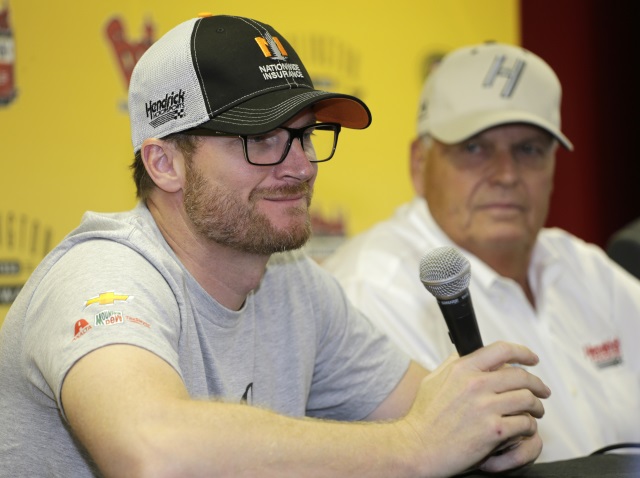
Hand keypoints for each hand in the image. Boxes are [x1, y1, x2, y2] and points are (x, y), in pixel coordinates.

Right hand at [398, 341, 550, 475]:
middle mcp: (475, 384)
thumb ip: (452, 365)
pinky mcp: (493, 431)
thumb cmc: (423, 417)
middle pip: (521, 376)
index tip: (532, 359)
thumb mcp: (432, 381)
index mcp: (462, 369)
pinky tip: (524, 429)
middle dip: (537, 384)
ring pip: (527, 399)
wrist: (417, 447)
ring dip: (536, 407)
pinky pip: (524, 424)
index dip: (523, 352)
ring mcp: (485, 408)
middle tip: (542, 391)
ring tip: (536, 412)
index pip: (502, 350)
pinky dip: (529, 427)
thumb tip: (466, 353)